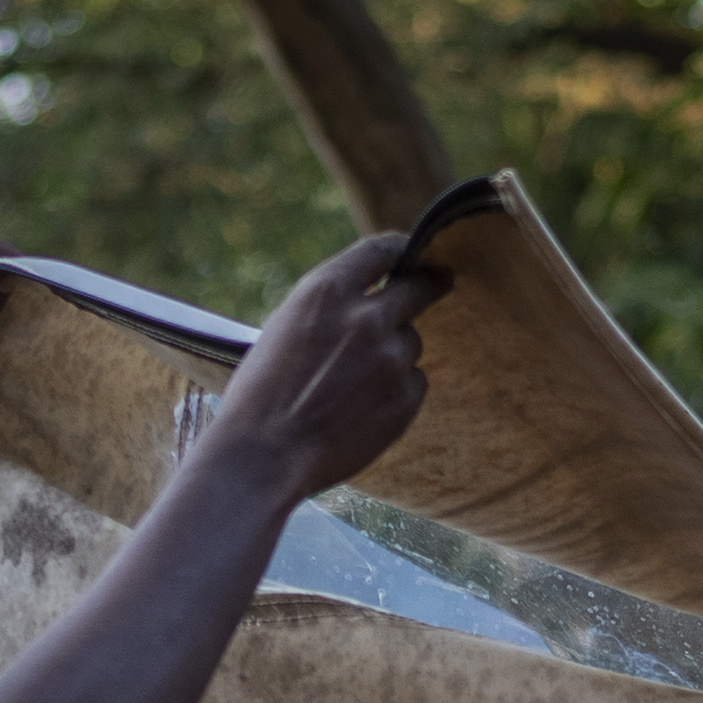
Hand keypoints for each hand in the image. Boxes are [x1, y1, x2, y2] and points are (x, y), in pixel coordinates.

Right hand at [199, 236, 437, 501]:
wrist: (264, 454)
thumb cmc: (262, 394)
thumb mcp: (287, 326)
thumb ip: (332, 305)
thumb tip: (372, 295)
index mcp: (328, 289)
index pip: (383, 248)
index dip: (402, 249)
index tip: (413, 254)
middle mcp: (366, 316)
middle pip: (418, 286)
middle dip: (431, 282)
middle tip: (441, 281)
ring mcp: (391, 357)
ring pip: (411, 341)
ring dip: (394, 354)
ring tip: (352, 386)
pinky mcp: (405, 397)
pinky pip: (414, 382)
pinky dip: (395, 393)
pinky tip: (361, 412)